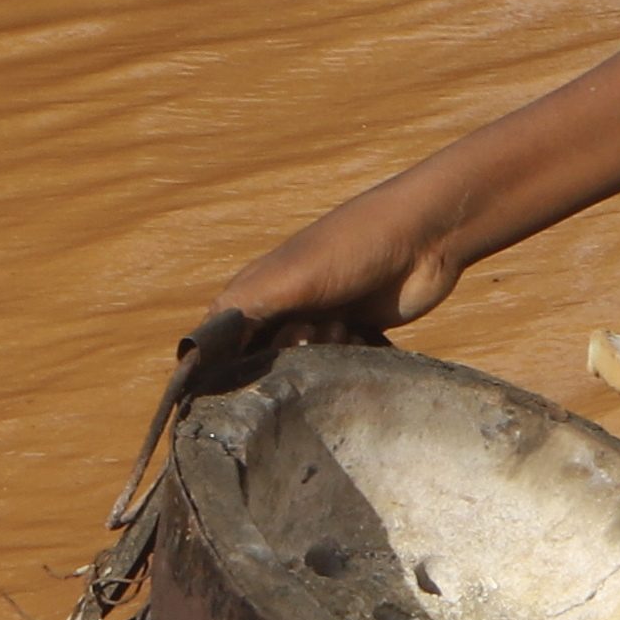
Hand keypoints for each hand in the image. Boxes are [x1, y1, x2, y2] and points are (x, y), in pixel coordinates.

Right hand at [183, 185, 457, 395]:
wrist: (427, 239)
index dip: (225, 368)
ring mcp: (319, 321)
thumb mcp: (288, 278)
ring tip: (341, 325)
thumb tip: (193, 356)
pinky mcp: (355, 334)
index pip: (219, 344)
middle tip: (309, 329)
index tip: (240, 381)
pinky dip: (347, 357)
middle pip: (263, 362)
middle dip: (285, 357)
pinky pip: (337, 366)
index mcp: (253, 291)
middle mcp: (281, 307)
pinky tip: (361, 335)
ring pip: (303, 366)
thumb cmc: (352, 247)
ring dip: (321, 355)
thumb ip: (243, 314)